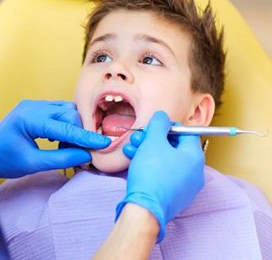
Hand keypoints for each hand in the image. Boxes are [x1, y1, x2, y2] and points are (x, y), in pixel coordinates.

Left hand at [0, 100, 109, 177]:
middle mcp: (33, 106)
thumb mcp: (33, 164)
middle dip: (79, 131)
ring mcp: (34, 104)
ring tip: (68, 147)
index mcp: (29, 118)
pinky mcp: (36, 107)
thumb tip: (86, 156)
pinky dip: (65, 125)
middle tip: (82, 153)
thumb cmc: (4, 160)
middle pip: (69, 113)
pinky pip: (59, 112)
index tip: (104, 143)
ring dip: (73, 127)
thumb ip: (61, 159)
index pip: (65, 126)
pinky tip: (59, 140)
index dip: (85, 136)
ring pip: (66, 110)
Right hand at [117, 111, 204, 241]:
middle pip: (174, 146)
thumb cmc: (152, 172)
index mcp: (195, 157)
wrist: (144, 208)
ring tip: (130, 148)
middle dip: (152, 139)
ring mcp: (184, 186)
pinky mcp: (173, 195)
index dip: (168, 126)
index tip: (153, 126)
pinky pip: (162, 173)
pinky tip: (132, 159)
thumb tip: (163, 116)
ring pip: (165, 160)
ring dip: (147, 150)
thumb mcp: (154, 141)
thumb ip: (159, 124)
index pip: (186, 133)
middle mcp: (194, 172)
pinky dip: (149, 164)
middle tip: (138, 137)